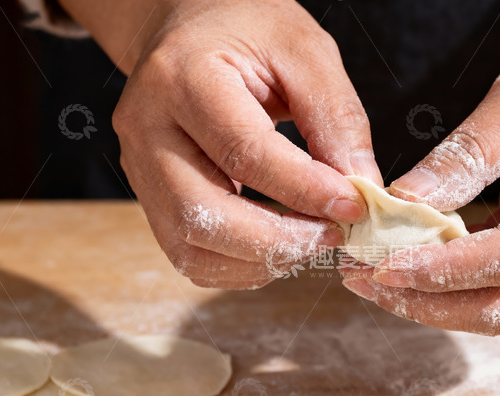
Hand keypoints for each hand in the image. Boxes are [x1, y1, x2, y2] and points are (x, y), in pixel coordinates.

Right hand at [61, 0, 380, 288]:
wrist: (189, 27)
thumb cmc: (246, 29)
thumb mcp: (304, 50)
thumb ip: (336, 117)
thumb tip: (360, 188)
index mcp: (183, 77)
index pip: (244, 151)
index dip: (304, 188)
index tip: (353, 205)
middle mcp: (146, 127)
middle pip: (202, 213)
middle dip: (279, 240)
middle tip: (332, 234)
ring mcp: (139, 166)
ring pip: (190, 245)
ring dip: (260, 261)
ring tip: (310, 240)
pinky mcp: (148, 195)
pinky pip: (188, 253)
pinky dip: (238, 264)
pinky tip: (278, 245)